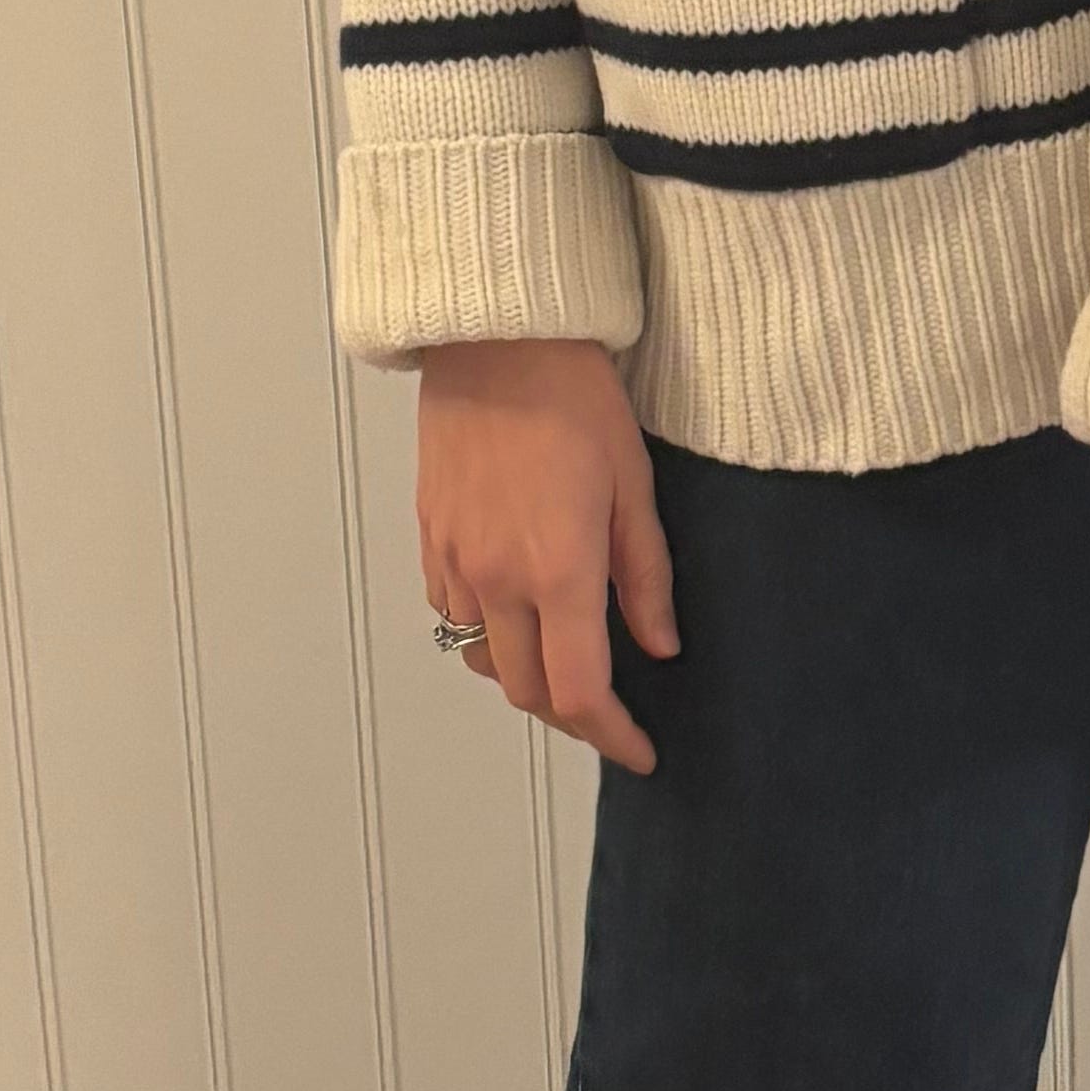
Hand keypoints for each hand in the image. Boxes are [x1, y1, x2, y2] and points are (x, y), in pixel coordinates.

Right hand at [415, 337, 678, 771]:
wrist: (496, 339)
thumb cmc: (573, 396)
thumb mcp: (634, 487)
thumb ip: (645, 577)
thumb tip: (659, 646)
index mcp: (557, 570)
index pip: (579, 692)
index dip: (611, 735)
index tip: (640, 751)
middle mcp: (495, 578)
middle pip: (525, 692)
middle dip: (571, 717)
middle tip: (611, 716)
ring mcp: (454, 560)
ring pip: (482, 659)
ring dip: (524, 678)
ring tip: (566, 666)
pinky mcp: (430, 538)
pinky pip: (452, 615)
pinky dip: (486, 635)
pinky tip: (519, 614)